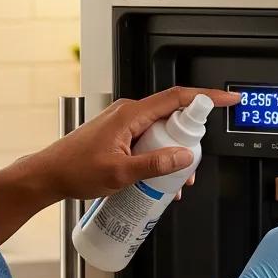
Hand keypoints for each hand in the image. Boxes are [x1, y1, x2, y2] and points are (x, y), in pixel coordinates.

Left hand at [34, 86, 240, 201]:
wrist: (50, 175)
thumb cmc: (75, 170)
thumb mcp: (120, 173)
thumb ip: (155, 165)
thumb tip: (183, 157)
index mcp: (130, 113)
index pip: (177, 98)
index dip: (206, 97)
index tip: (227, 100)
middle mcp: (129, 113)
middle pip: (173, 117)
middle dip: (190, 140)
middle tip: (191, 165)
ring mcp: (125, 123)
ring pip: (162, 132)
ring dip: (173, 154)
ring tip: (172, 180)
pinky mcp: (121, 135)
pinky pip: (150, 140)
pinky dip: (160, 156)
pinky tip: (158, 179)